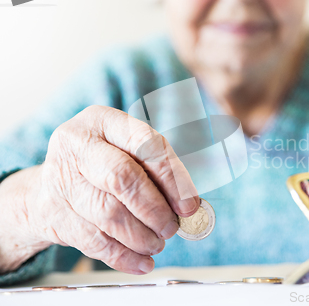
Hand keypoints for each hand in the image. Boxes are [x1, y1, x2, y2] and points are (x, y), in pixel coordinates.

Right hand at [0, 106, 198, 274]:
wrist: (47, 186)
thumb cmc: (101, 166)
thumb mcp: (127, 151)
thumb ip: (158, 170)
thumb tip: (188, 205)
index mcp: (102, 120)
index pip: (144, 143)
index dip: (172, 177)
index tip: (189, 205)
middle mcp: (76, 144)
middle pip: (122, 178)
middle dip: (155, 209)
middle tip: (171, 227)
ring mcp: (60, 178)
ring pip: (109, 214)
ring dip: (142, 236)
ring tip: (157, 243)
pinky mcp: (53, 213)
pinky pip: (94, 242)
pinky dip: (124, 256)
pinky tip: (142, 261)